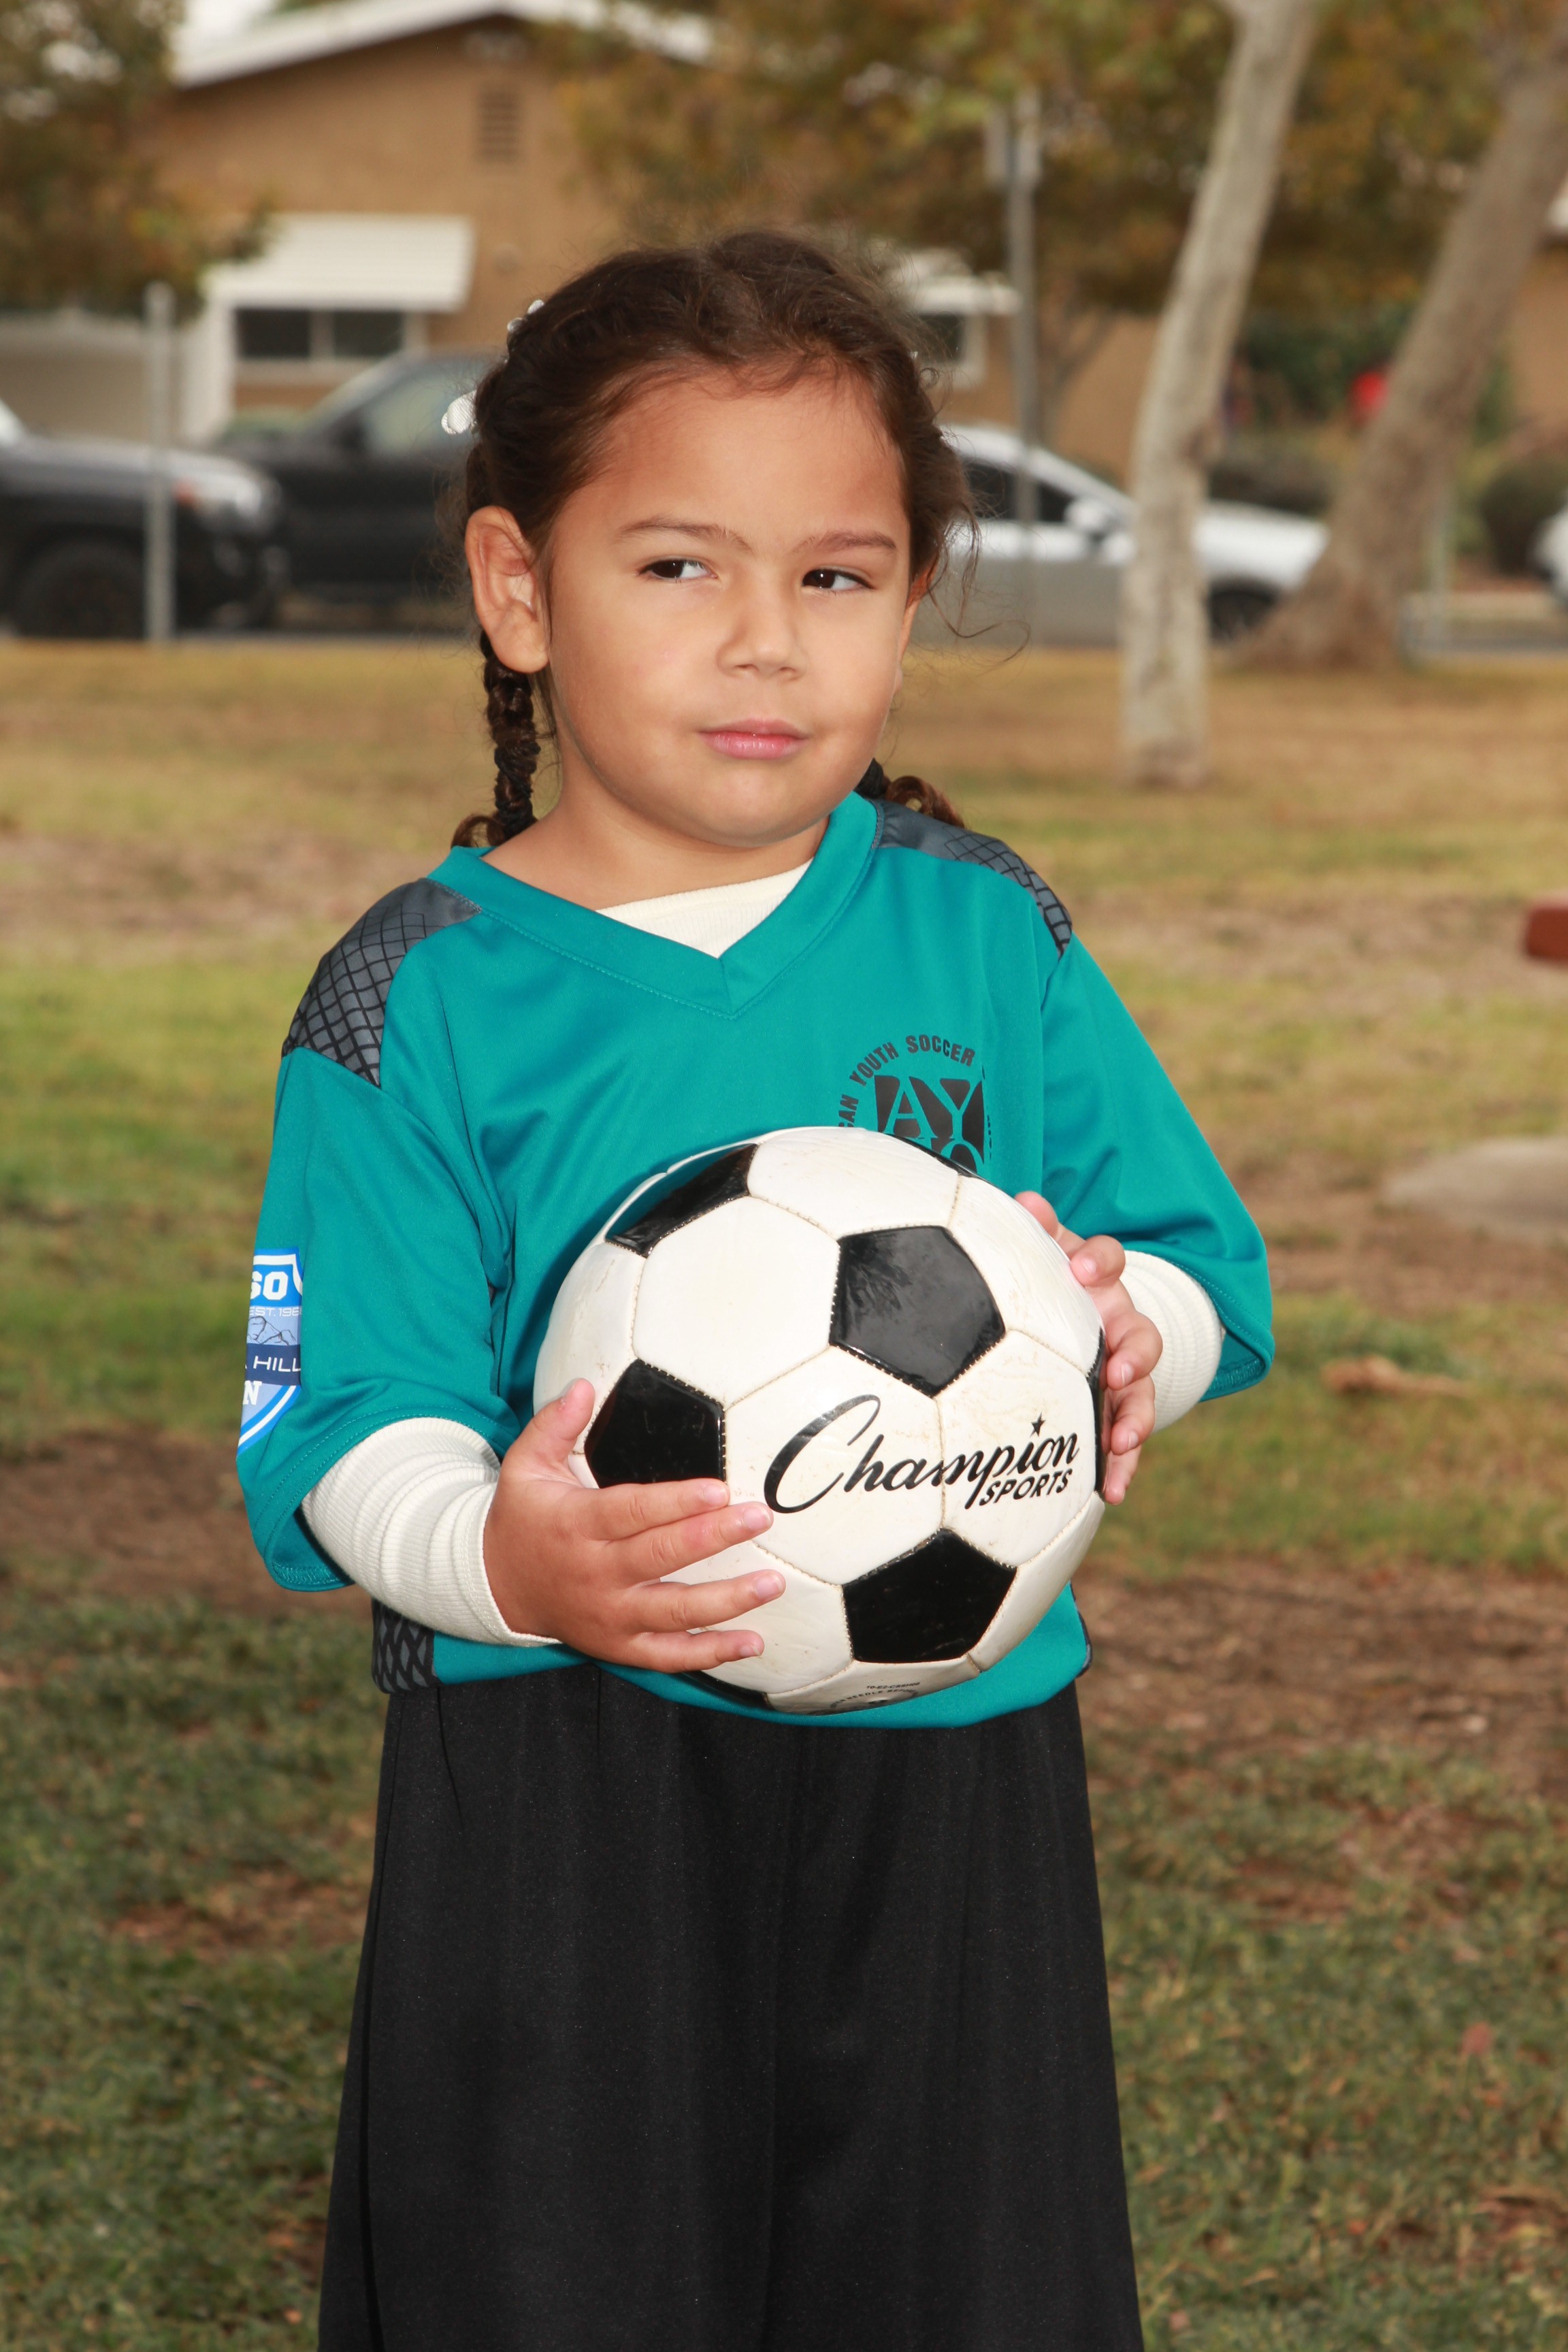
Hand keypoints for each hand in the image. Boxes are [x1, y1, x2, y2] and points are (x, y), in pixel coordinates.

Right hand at [483, 1379, 781, 1668]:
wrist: (495, 1586)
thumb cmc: (522, 1517)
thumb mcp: (525, 1466)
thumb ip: (554, 1424)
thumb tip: (584, 1385)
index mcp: (575, 1525)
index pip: (631, 1512)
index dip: (676, 1503)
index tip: (720, 1490)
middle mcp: (594, 1573)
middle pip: (661, 1557)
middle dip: (714, 1537)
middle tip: (760, 1518)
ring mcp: (609, 1615)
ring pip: (674, 1610)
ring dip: (727, 1600)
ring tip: (771, 1582)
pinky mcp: (618, 1645)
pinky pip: (669, 1655)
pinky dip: (712, 1652)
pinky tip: (753, 1642)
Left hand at [1015, 1193, 1161, 1505]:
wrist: (1058, 1320)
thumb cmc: (1040, 1281)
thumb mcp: (1037, 1252)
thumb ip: (1033, 1230)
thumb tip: (1025, 1200)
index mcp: (1094, 1280)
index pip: (1108, 1259)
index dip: (1098, 1262)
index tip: (1079, 1272)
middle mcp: (1117, 1323)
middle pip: (1142, 1334)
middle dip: (1135, 1352)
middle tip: (1118, 1368)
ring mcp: (1120, 1370)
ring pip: (1141, 1393)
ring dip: (1135, 1417)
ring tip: (1123, 1442)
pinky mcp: (1113, 1410)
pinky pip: (1123, 1439)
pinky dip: (1122, 1466)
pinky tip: (1111, 1494)